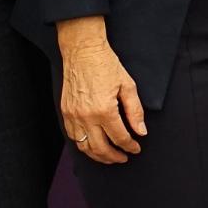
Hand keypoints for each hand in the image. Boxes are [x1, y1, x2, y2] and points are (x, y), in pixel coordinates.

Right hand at [57, 17, 144, 164]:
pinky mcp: (66, 112)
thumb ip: (135, 111)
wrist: (82, 50)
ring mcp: (73, 115)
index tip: (136, 148)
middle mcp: (86, 116)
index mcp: (105, 110)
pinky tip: (93, 144)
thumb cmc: (105, 64)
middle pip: (101, 148)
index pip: (120, 137)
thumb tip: (141, 131)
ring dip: (98, 155)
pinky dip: (84, 145)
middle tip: (124, 157)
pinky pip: (73, 136)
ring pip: (84, 146)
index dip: (130, 146)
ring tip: (109, 156)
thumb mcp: (127, 85)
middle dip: (114, 157)